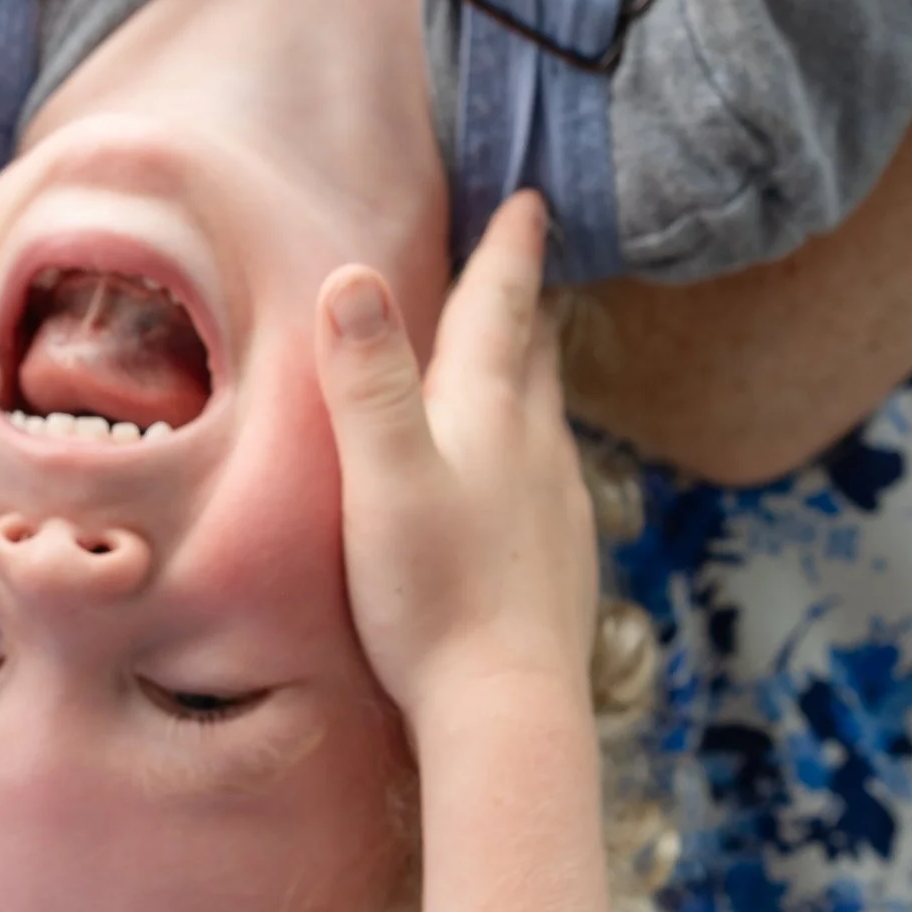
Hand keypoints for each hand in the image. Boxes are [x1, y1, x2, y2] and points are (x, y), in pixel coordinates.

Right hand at [316, 192, 594, 729]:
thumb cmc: (434, 596)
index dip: (510, 250)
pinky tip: (517, 475)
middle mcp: (536, 449)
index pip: (502, 309)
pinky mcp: (558, 561)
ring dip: (531, 374)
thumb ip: (367, 381)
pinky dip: (528, 447)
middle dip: (524, 303)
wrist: (506, 712)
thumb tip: (352, 275)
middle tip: (525, 262)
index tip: (530, 199)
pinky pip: (545, 478)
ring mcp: (555, 506)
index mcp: (490, 415)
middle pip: (534, 355)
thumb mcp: (383, 479)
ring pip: (545, 416)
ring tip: (521, 355)